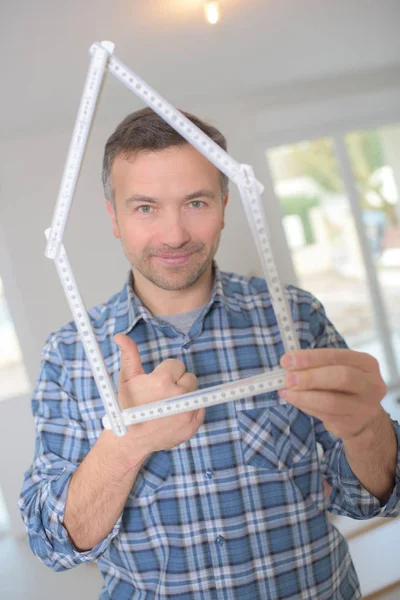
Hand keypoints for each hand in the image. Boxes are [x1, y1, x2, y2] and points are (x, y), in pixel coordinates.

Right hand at [114, 334, 204, 457]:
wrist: (130, 439)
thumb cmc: (127, 406)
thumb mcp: (126, 379)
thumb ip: (129, 354)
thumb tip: (120, 336)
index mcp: (163, 381)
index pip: (177, 365)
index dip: (166, 373)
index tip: (156, 383)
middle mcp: (179, 396)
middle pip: (190, 377)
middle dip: (178, 382)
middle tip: (162, 394)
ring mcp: (187, 412)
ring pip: (196, 391)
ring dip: (185, 395)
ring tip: (168, 404)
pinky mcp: (193, 426)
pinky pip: (201, 407)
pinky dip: (191, 409)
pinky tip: (175, 414)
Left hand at [278, 348, 386, 439]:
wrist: (363, 418)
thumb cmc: (344, 387)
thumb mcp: (337, 370)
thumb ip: (318, 365)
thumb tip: (288, 364)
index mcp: (367, 363)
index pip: (337, 356)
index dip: (310, 358)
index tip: (286, 360)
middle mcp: (372, 384)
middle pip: (340, 377)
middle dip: (310, 377)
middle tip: (287, 379)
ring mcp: (365, 407)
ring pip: (331, 401)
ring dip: (304, 396)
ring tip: (286, 392)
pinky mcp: (353, 425)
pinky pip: (325, 416)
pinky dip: (306, 406)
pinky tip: (295, 400)